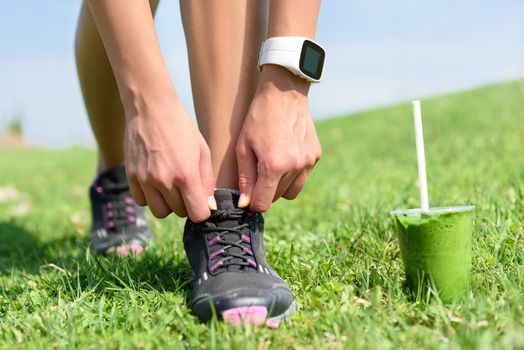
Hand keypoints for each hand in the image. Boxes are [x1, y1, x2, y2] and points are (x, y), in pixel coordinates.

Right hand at [124, 90, 215, 221]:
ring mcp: (145, 180)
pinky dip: (150, 197)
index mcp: (186, 174)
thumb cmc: (181, 129)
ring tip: (171, 186)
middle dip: (186, 204)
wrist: (151, 109)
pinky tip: (156, 182)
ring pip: (160, 211)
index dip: (202, 210)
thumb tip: (208, 207)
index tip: (201, 201)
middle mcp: (165, 180)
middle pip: (179, 213)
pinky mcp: (131, 176)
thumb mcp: (202, 151)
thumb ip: (207, 182)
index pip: (197, 214)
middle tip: (186, 187)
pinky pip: (142, 202)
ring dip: (168, 204)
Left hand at [236, 65, 321, 211]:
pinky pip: (302, 176)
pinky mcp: (315, 156)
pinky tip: (285, 154)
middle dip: (265, 191)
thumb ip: (245, 179)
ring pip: (291, 191)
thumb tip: (245, 204)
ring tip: (272, 164)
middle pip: (276, 197)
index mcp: (273, 166)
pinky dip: (293, 173)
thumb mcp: (244, 147)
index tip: (248, 196)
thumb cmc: (258, 118)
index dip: (253, 203)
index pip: (263, 203)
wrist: (284, 93)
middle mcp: (294, 166)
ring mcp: (308, 162)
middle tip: (258, 172)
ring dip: (280, 185)